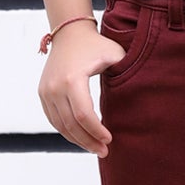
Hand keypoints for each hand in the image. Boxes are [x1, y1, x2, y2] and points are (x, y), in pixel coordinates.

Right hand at [37, 21, 125, 155]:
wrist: (69, 33)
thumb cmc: (96, 45)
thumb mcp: (115, 55)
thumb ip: (126, 74)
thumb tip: (142, 96)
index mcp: (72, 79)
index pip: (83, 115)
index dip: (96, 131)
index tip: (109, 140)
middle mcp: (54, 87)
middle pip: (71, 124)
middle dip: (88, 141)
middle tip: (104, 152)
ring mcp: (46, 91)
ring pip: (60, 125)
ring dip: (77, 140)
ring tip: (94, 148)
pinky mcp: (43, 94)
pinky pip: (54, 119)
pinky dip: (67, 131)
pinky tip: (81, 138)